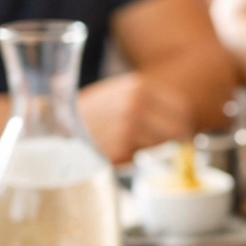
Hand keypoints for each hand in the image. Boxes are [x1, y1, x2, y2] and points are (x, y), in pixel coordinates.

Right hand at [80, 71, 195, 162]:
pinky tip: (117, 150)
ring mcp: (128, 127)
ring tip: (130, 144)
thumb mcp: (120, 94)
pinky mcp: (120, 149)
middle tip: (167, 146)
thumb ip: (150, 102)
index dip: (186, 125)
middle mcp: (136, 104)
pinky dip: (134, 159)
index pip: (183, 109)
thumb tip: (186, 124)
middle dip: (176, 141)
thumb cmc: (93, 113)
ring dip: (152, 150)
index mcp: (139, 86)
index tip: (183, 134)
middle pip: (178, 130)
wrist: (59, 126)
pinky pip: (141, 158)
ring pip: (162, 146)